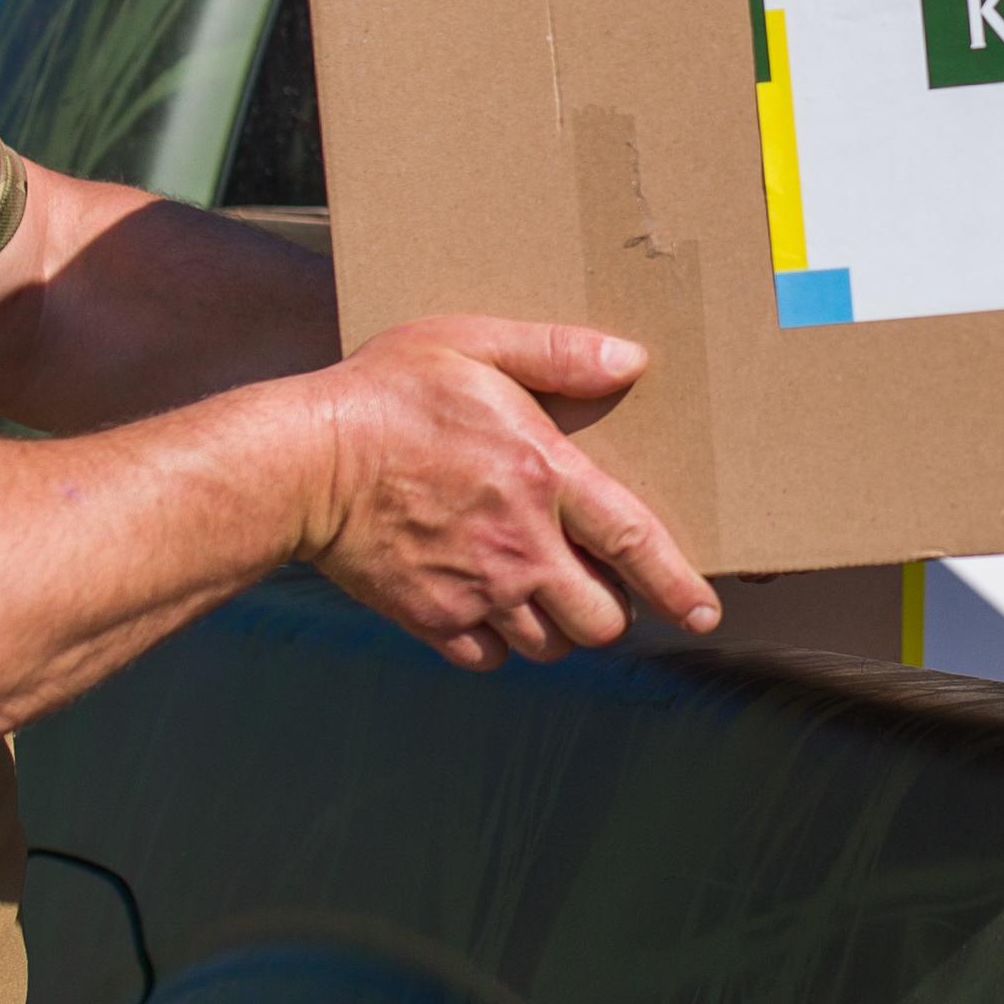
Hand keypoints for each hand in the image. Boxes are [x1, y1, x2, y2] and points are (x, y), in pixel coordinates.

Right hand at [306, 317, 718, 667]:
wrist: (299, 463)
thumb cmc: (387, 395)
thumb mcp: (472, 345)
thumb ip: (557, 352)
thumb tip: (630, 361)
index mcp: (543, 477)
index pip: (635, 543)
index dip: (678, 584)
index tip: (703, 611)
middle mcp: (520, 548)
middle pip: (601, 618)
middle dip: (612, 610)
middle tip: (598, 585)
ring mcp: (475, 590)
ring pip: (550, 646)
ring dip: (559, 628)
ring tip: (543, 595)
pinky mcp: (431, 618)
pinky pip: (489, 659)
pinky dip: (498, 645)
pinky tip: (487, 608)